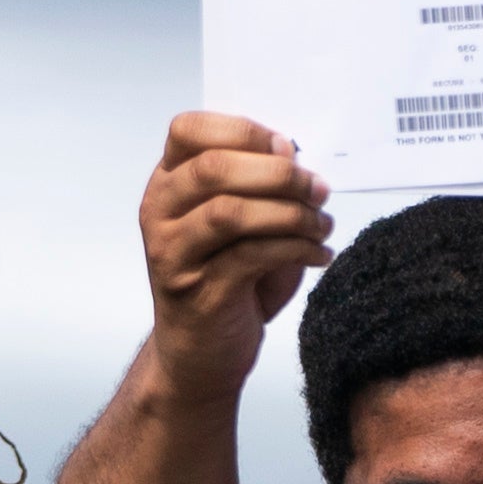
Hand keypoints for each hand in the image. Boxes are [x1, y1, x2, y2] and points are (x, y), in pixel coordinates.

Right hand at [135, 113, 333, 403]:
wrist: (201, 353)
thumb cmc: (227, 281)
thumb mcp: (244, 221)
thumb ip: (259, 183)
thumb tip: (289, 152)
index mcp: (168, 183)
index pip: (189, 130)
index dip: (244, 130)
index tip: (288, 149)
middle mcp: (160, 213)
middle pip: (213, 168)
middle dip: (279, 174)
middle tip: (318, 188)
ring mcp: (172, 253)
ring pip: (231, 212)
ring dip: (291, 213)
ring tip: (322, 225)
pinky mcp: (196, 291)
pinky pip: (251, 256)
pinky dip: (296, 249)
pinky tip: (319, 254)